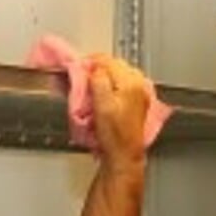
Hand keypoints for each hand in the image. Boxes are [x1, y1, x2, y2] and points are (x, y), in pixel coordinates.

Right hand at [85, 55, 151, 172]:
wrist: (124, 155)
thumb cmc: (113, 134)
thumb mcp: (101, 105)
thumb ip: (98, 81)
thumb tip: (94, 68)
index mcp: (131, 82)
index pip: (106, 60)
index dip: (88, 62)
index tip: (76, 67)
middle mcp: (138, 83)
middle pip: (113, 65)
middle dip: (95, 69)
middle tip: (80, 77)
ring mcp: (139, 91)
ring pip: (116, 74)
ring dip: (102, 76)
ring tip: (89, 86)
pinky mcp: (136, 100)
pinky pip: (120, 84)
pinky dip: (109, 85)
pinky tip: (100, 94)